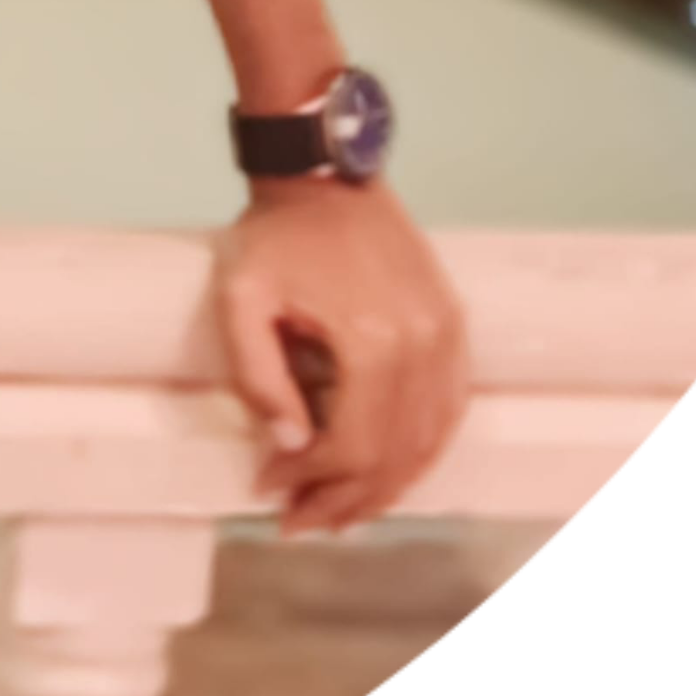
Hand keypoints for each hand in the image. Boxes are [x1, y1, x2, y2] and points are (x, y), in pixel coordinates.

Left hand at [213, 178, 467, 537]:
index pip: (354, 444)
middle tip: (299, 523)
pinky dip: (421, 450)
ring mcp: (447, 336)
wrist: (326, 173)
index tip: (268, 490)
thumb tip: (288, 444)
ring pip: (428, 442)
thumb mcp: (242, 299)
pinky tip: (389, 471)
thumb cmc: (276, 235)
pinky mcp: (454, 326)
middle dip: (345, 499)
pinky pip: (448, 409)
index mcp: (372, 340)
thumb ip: (259, 376)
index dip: (311, 480)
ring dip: (385, 486)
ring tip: (339, 513)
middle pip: (395, 455)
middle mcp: (423, 345)